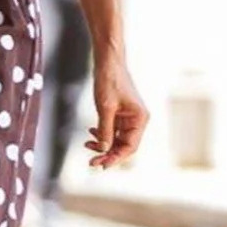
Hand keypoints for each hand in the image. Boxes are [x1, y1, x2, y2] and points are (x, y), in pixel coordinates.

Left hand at [86, 56, 147, 172]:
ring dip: (103, 144)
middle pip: (124, 146)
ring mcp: (128, 117)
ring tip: (87, 145)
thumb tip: (103, 150)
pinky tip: (90, 133)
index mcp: (140, 119)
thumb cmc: (110, 80)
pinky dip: (102, 134)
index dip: (116, 158)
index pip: (130, 147)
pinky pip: (112, 130)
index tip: (101, 164)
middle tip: (91, 161)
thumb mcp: (105, 108)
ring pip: (117, 139)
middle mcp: (137, 120)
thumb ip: (105, 131)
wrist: (108, 61)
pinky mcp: (120, 113)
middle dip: (108, 153)